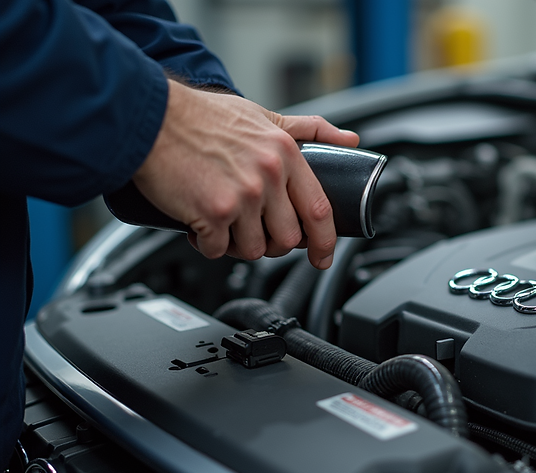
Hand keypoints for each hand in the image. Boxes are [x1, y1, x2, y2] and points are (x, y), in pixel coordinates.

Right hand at [132, 80, 358, 268]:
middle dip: (272, 245)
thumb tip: (349, 139)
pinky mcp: (212, 213)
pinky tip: (198, 224)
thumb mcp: (263, 116)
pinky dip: (207, 244)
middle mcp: (268, 176)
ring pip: (254, 250)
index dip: (326, 241)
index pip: (319, 209)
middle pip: (288, 239)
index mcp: (286, 154)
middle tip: (251, 232)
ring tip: (222, 224)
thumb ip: (308, 129)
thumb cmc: (201, 116)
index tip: (323, 257)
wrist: (147, 115)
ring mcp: (241, 196)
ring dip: (237, 245)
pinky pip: (218, 250)